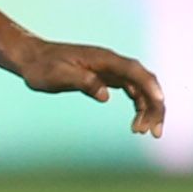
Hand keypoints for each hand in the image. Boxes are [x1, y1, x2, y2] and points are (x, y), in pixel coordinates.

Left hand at [16, 41, 165, 135]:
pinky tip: (136, 123)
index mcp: (104, 59)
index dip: (149, 86)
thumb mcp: (58, 75)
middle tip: (153, 132)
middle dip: (154, 105)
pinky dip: (138, 107)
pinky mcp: (108, 78)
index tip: (159, 102)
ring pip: (140, 89)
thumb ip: (83, 82)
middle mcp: (113, 63)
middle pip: (144, 82)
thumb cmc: (42, 67)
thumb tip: (105, 95)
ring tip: (144, 132)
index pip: (134, 71)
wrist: (32, 59)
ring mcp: (112, 70)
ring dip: (148, 109)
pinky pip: (132, 91)